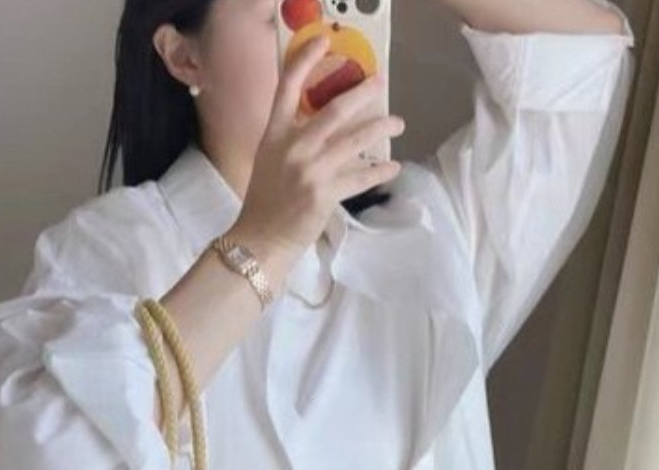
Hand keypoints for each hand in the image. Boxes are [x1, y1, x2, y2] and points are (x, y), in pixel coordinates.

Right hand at [232, 35, 405, 274]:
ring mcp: (311, 170)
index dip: (305, 60)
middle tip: (381, 82)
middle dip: (362, 92)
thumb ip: (291, 139)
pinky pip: (361, 177)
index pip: (287, 87)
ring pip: (354, 141)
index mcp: (274, 134)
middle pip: (334, 110)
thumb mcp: (269, 161)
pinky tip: (393, 167)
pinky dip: (380, 171)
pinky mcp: (326, 193)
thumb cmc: (265, 201)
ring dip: (380, 128)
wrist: (260, 239)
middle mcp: (293, 146)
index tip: (324, 41)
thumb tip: (322, 125)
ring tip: (397, 122)